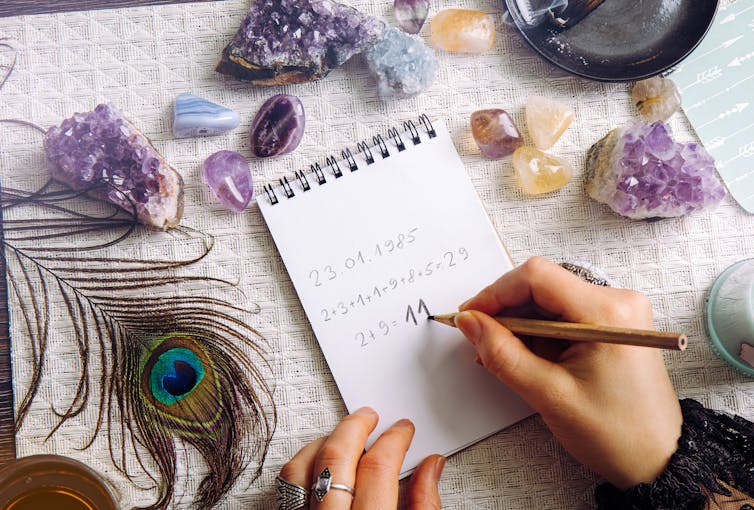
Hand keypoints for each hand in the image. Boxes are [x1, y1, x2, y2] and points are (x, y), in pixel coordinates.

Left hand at [278, 407, 444, 509]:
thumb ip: (424, 507)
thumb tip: (431, 468)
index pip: (378, 468)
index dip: (394, 441)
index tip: (402, 430)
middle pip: (335, 458)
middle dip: (355, 428)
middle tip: (370, 417)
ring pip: (301, 469)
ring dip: (323, 442)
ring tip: (342, 433)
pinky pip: (286, 487)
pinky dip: (302, 465)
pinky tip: (317, 460)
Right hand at [456, 257, 681, 488]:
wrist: (658, 459)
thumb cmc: (618, 433)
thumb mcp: (549, 394)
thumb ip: (503, 354)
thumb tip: (471, 323)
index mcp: (607, 313)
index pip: (536, 277)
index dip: (495, 293)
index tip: (471, 316)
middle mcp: (617, 301)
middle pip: (541, 285)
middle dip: (506, 312)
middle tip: (483, 342)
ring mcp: (616, 311)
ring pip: (548, 300)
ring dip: (521, 325)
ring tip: (507, 359)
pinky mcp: (612, 324)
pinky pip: (562, 314)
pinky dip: (539, 333)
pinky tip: (529, 359)